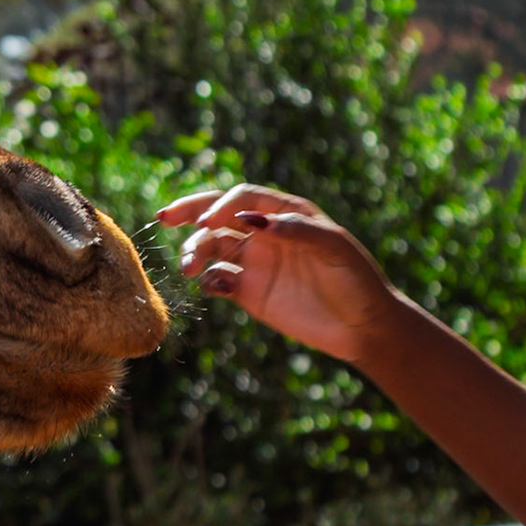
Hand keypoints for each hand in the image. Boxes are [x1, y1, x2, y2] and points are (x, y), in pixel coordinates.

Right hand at [156, 185, 403, 366]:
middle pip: (216, 215)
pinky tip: (215, 287)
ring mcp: (253, 263)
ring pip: (210, 248)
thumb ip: (294, 229)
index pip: (242, 198)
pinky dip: (208, 281)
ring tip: (187, 268)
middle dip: (188, 213)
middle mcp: (264, 234)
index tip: (210, 223)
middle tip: (163, 219)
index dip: (222, 206)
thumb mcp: (333, 247)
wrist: (362, 327)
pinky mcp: (247, 292)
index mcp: (285, 214)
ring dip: (194, 252)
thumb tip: (249, 219)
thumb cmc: (356, 280)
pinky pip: (216, 280)